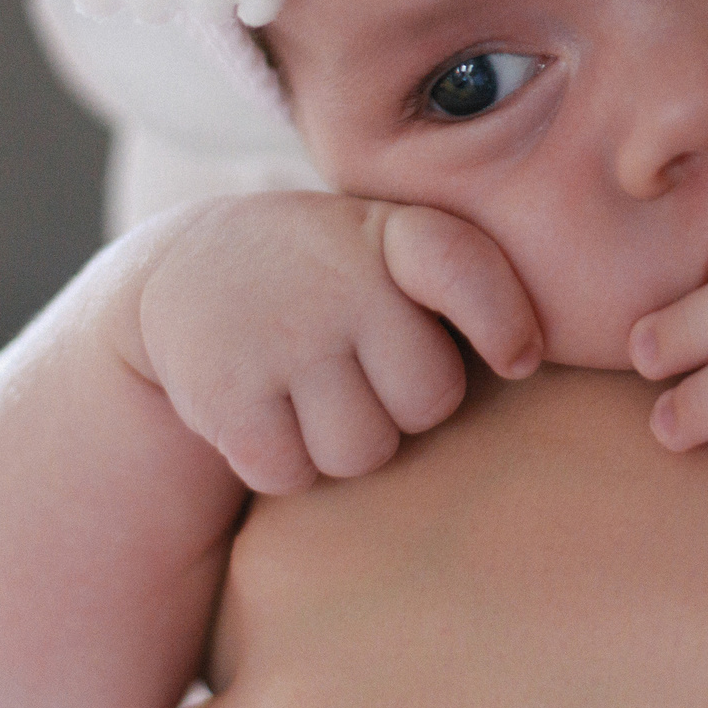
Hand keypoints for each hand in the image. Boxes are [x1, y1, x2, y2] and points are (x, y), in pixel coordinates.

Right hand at [129, 193, 541, 494]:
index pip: (463, 269)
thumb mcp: (386, 245)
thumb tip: (526, 360)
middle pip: (429, 401)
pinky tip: (262, 410)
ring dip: (339, 442)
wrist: (181, 272)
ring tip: (306, 390)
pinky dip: (281, 463)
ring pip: (363, 452)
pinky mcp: (227, 394)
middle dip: (401, 406)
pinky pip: (293, 474)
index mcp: (391, 233)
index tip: (518, 360)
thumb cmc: (326, 277)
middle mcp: (339, 278)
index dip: (502, 322)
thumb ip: (460, 281)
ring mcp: (282, 335)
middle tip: (357, 371)